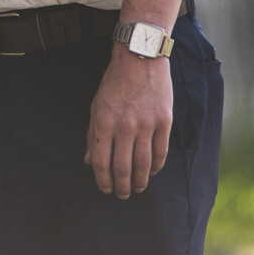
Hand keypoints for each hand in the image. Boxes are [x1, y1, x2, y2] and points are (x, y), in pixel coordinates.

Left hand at [87, 50, 172, 198]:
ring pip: (144, 164)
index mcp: (104, 123)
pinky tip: (153, 172)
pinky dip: (156, 166)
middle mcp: (125, 127)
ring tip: (138, 188)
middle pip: (123, 167)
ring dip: (140, 181)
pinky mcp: (164, 123)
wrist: (139, 59)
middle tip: (122, 195)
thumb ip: (93, 134)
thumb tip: (89, 160)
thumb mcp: (96, 105)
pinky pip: (160, 152)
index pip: (102, 162)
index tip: (105, 189)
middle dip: (122, 186)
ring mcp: (146, 126)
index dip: (102, 180)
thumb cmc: (114, 82)